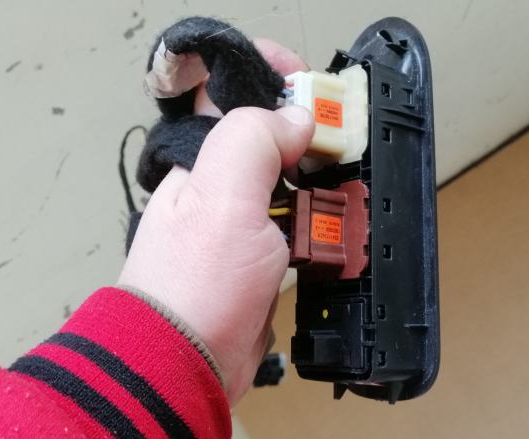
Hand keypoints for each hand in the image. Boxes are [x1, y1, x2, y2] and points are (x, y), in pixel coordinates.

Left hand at [118, 40, 310, 404]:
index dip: (273, 79)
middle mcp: (217, 185)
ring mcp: (240, 224)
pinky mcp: (259, 260)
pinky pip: (299, 228)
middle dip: (312, 135)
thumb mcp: (222, 199)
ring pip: (291, 183)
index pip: (233, 92)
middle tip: (341, 144)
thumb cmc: (190, 289)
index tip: (315, 91)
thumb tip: (294, 117)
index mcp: (200, 158)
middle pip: (272, 136)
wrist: (184, 365)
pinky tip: (336, 232)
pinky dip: (322, 226)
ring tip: (344, 189)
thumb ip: (253, 142)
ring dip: (322, 184)